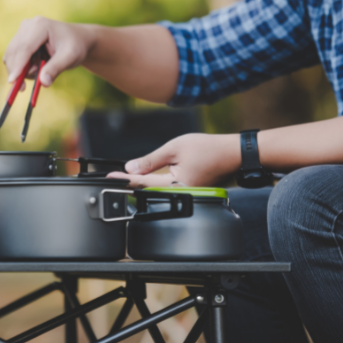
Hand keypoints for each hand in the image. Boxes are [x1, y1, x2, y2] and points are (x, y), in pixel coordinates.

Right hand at [3, 16, 94, 86]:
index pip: (24, 47)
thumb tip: (43, 83)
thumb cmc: (75, 46)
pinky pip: (12, 57)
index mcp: (40, 26)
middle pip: (14, 52)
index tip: (12, 81)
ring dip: (20, 70)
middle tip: (23, 89)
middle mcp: (27, 26)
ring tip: (41, 70)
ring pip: (10, 56)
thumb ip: (56, 69)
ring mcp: (22, 31)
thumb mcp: (70, 57)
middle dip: (17, 71)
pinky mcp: (19, 39)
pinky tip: (35, 68)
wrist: (77, 39)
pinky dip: (20, 68)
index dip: (17, 65)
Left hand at [108, 133, 241, 187]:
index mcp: (175, 185)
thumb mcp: (174, 148)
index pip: (142, 183)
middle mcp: (180, 194)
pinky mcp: (190, 191)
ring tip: (125, 179)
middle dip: (130, 184)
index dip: (124, 179)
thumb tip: (131, 168)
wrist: (233, 153)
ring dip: (142, 185)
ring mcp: (186, 194)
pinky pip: (168, 189)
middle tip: (113, 178)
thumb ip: (151, 160)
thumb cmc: (208, 148)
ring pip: (158, 191)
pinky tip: (146, 179)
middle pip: (148, 191)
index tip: (109, 177)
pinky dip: (155, 184)